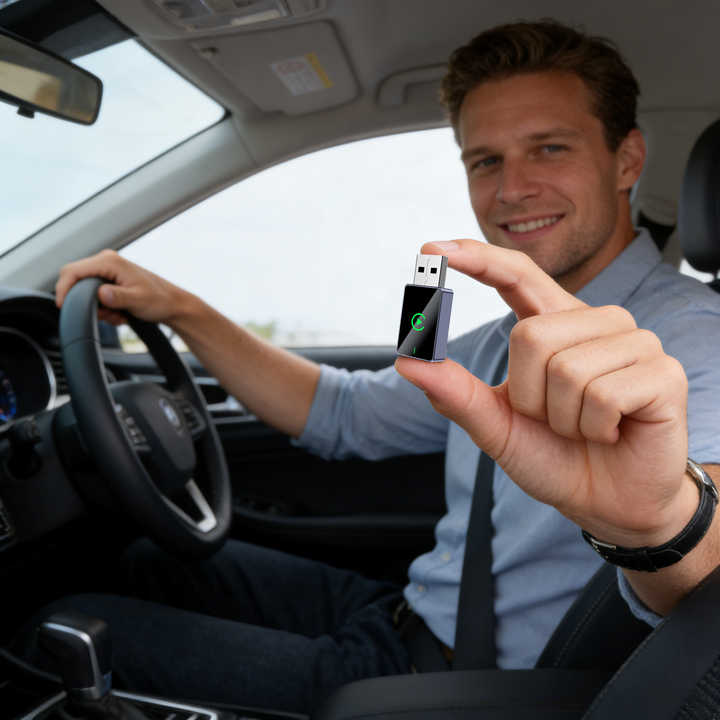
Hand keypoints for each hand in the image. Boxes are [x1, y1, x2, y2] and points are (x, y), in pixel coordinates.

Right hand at [55, 250, 187, 326]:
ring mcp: (108, 270)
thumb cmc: (160, 301)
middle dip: (84, 301)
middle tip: (105, 314)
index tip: (63, 306)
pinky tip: (120, 312)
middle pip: (75, 279)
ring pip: (85, 290)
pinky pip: (95, 294)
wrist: (173, 304)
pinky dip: (104, 307)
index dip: (63, 288)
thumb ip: (118, 297)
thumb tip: (101, 294)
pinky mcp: (110, 280)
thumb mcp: (138, 301)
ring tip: (118, 314)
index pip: (72, 271)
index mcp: (110, 262)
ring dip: (98, 307)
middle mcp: (106, 261)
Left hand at [395, 238, 692, 547]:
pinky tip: (612, 432)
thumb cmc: (553, 456)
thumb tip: (408, 359)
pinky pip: (603, 395)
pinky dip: (594, 428)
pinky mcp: (662, 373)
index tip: (432, 250)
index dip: (478, 258)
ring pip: (565, 367)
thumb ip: (454, 392)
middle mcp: (595, 322)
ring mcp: (634, 342)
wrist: (607, 502)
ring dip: (561, 417)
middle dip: (527, 395)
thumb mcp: (495, 424)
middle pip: (531, 335)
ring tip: (584, 427)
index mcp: (554, 324)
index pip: (517, 274)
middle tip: (552, 419)